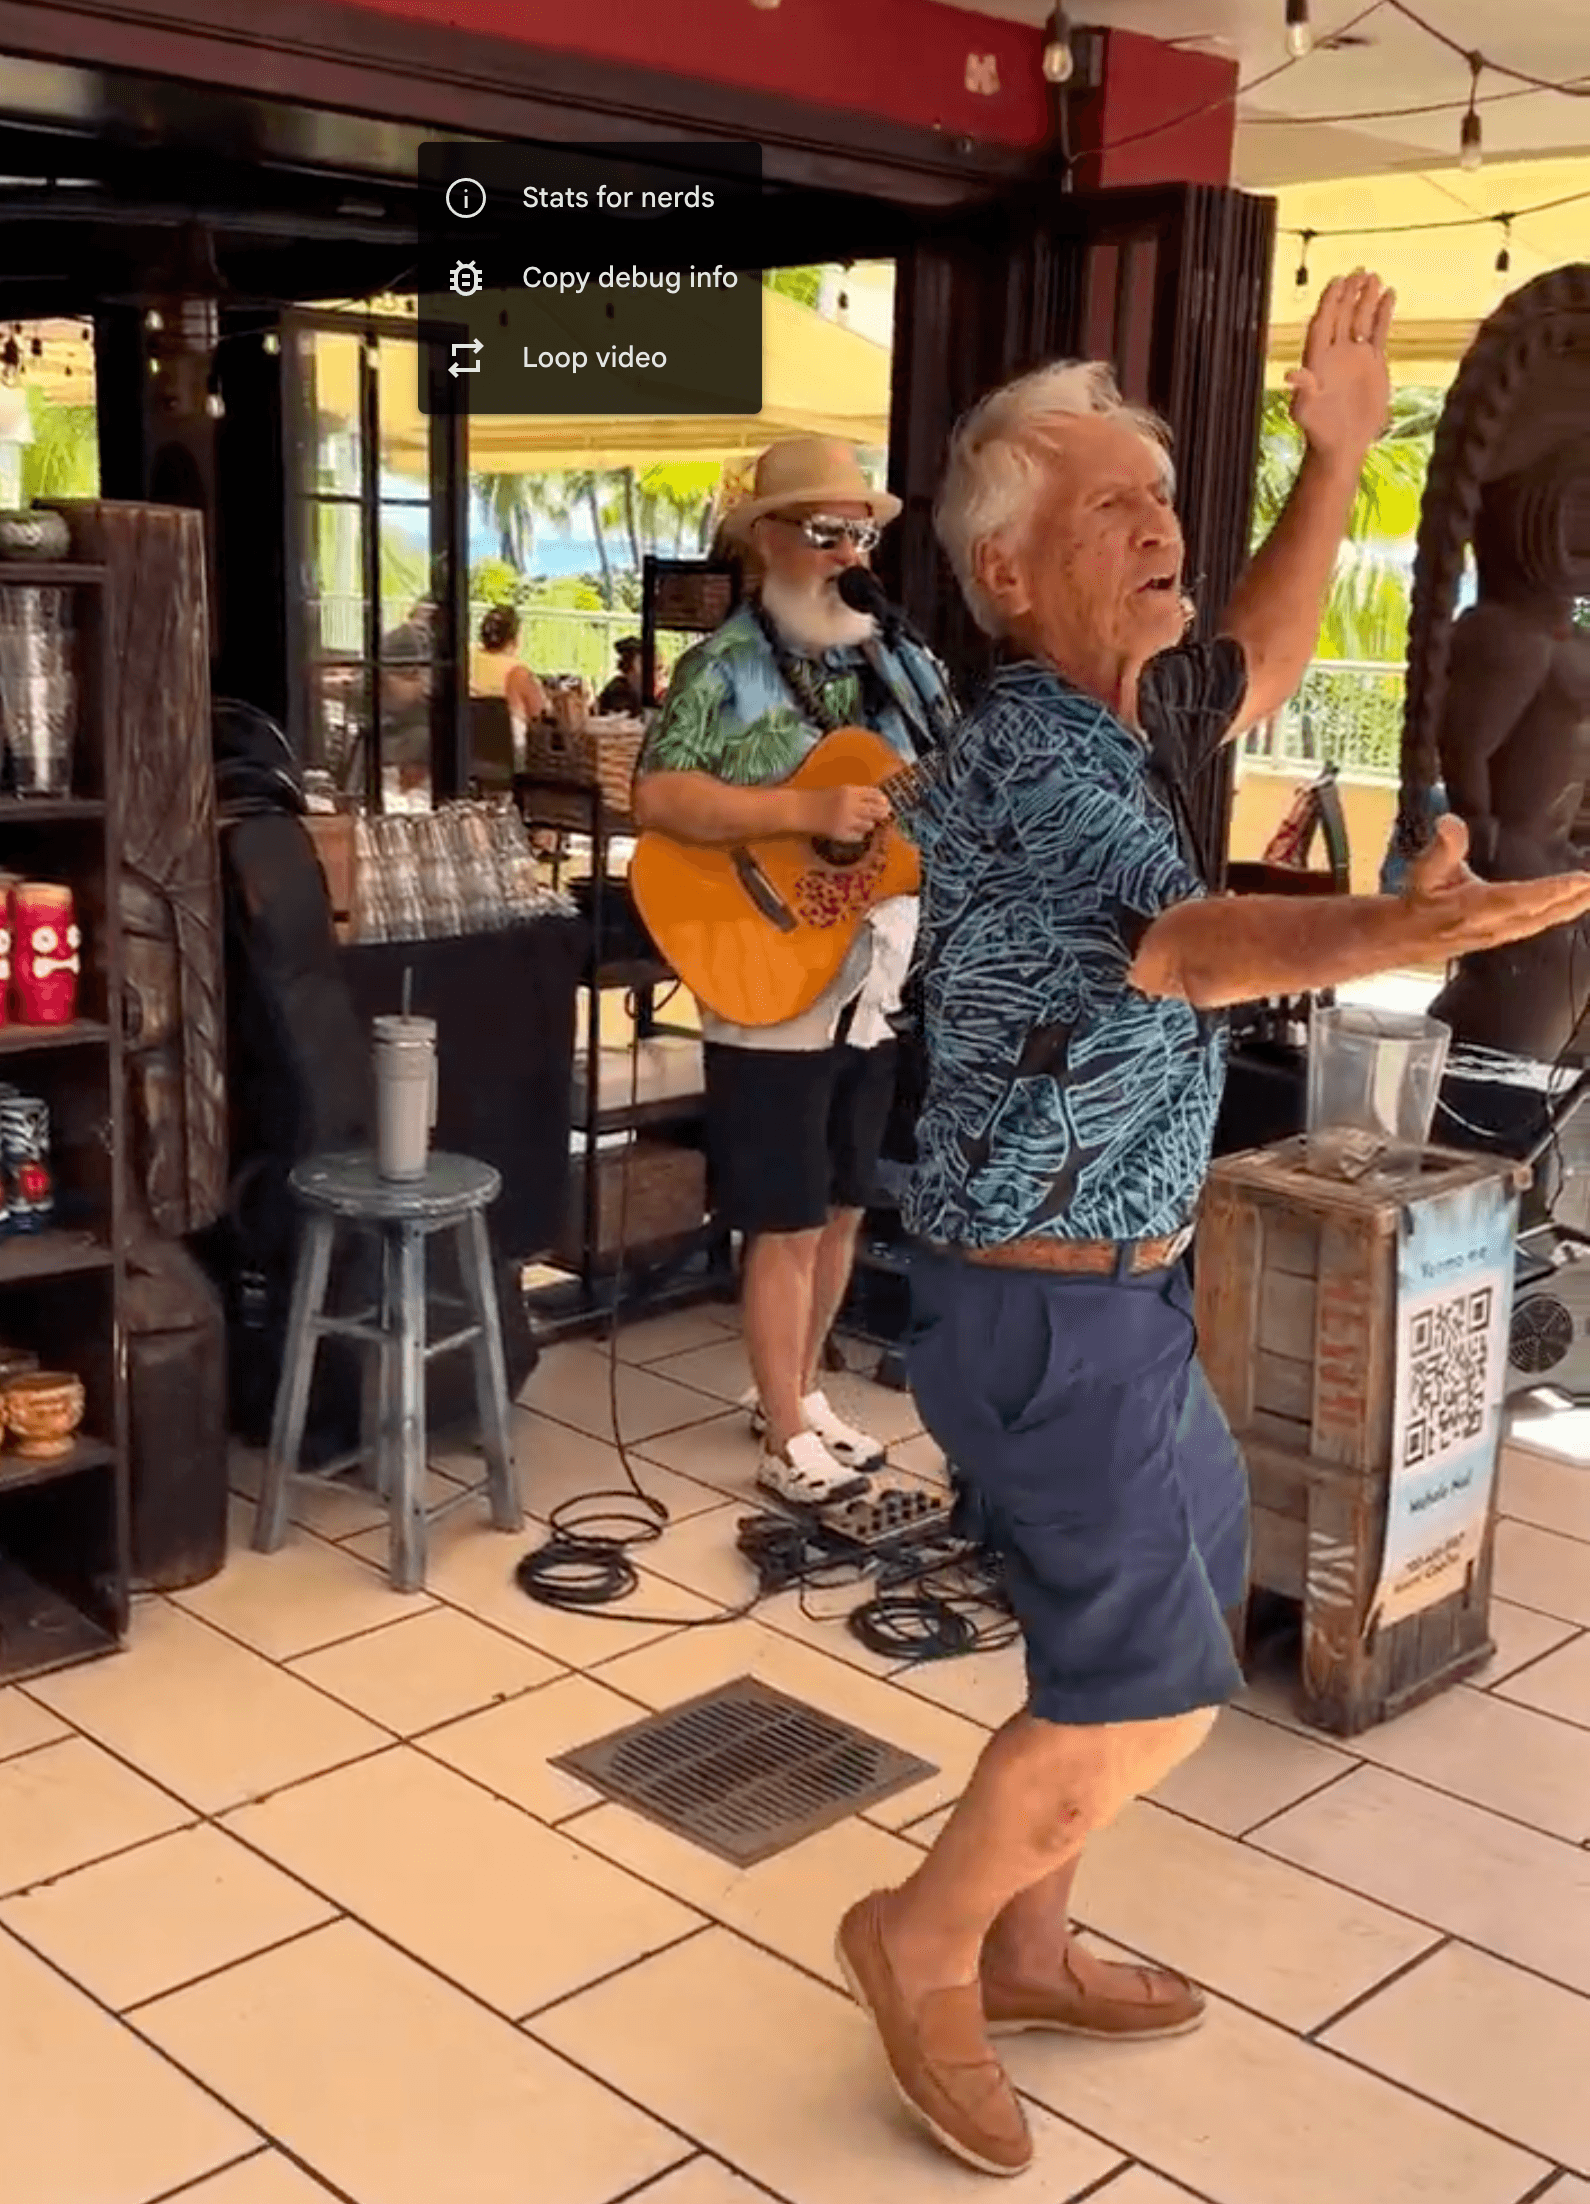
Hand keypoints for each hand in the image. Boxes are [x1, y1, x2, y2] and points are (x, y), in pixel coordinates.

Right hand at [802, 784, 891, 841]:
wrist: (799, 809)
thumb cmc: (817, 798)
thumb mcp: (837, 791)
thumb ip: (856, 795)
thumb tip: (878, 800)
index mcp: (849, 791)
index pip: (874, 794)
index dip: (882, 799)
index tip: (885, 802)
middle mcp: (849, 805)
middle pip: (875, 810)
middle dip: (882, 812)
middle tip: (884, 814)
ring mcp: (845, 820)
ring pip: (869, 824)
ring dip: (869, 824)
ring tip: (864, 822)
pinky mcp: (840, 833)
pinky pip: (858, 836)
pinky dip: (859, 834)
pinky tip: (855, 831)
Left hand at [1286, 270, 1394, 463]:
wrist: (1343, 445)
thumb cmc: (1319, 431)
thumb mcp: (1306, 411)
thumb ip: (1302, 390)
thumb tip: (1290, 374)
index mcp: (1317, 360)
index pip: (1323, 323)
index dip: (1329, 302)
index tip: (1338, 281)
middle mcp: (1335, 354)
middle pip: (1342, 316)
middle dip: (1349, 293)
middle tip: (1359, 271)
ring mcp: (1354, 357)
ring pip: (1361, 320)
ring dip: (1366, 299)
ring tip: (1375, 277)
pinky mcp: (1373, 363)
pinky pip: (1378, 332)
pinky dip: (1383, 313)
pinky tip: (1390, 294)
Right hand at [1401, 815, 1589, 957]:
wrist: (1407, 935)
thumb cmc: (1420, 900)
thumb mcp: (1425, 870)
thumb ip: (1442, 846)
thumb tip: (1450, 822)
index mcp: (1476, 907)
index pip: (1523, 899)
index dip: (1553, 890)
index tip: (1582, 880)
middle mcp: (1493, 924)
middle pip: (1543, 913)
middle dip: (1573, 899)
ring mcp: (1501, 934)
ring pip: (1543, 921)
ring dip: (1571, 907)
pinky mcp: (1505, 936)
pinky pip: (1538, 924)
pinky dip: (1559, 913)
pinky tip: (1572, 904)